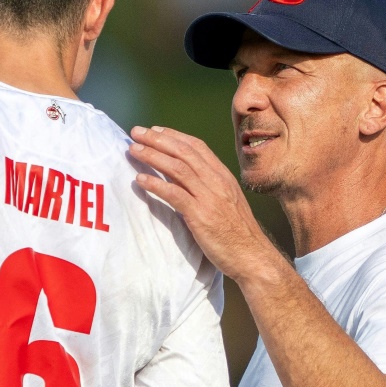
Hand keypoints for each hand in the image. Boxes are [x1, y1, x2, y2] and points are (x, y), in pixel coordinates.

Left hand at [128, 126, 275, 281]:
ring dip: (152, 156)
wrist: (252, 257)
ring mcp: (210, 198)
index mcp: (223, 176)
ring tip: (133, 150)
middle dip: (157, 139)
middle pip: (183, 152)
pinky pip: (174, 194)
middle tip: (135, 132)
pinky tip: (140, 180)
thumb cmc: (237, 233)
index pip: (197, 146)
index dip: (173, 136)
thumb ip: (208, 187)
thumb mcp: (226, 201)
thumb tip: (184, 181)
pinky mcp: (201, 216)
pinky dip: (156, 184)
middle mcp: (217, 182)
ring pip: (177, 168)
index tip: (154, 130)